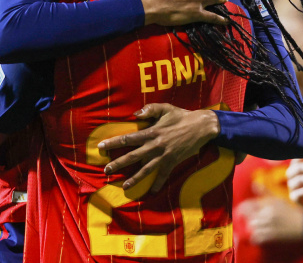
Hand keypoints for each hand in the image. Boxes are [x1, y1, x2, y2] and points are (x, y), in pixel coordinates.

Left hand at [96, 103, 219, 192]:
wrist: (201, 126)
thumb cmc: (181, 116)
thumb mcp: (165, 108)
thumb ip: (149, 110)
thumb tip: (135, 115)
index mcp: (151, 132)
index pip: (128, 139)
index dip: (114, 142)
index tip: (101, 147)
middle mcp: (155, 146)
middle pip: (133, 156)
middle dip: (118, 164)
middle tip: (106, 170)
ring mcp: (164, 155)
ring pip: (146, 169)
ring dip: (134, 178)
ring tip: (124, 186)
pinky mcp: (173, 161)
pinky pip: (164, 175)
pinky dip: (158, 184)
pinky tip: (151, 192)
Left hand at [237, 197, 302, 243]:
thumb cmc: (291, 211)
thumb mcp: (278, 199)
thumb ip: (265, 192)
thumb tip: (254, 184)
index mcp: (267, 204)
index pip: (246, 206)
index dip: (242, 209)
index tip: (242, 211)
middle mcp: (267, 215)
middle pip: (249, 218)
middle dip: (250, 219)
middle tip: (255, 220)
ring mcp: (269, 226)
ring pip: (252, 228)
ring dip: (254, 228)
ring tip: (260, 227)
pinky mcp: (272, 237)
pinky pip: (257, 238)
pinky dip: (257, 237)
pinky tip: (262, 235)